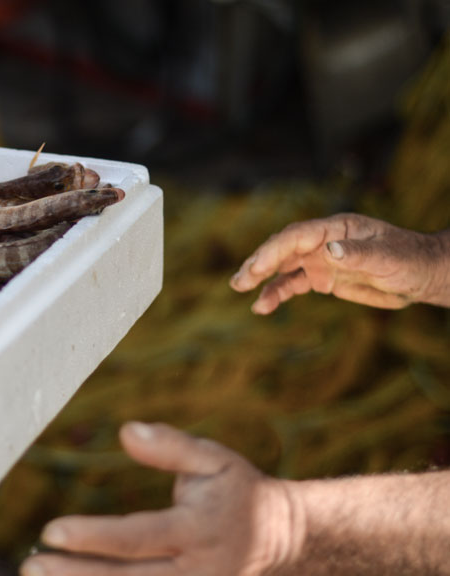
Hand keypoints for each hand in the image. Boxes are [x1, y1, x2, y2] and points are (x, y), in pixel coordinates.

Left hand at [20, 422, 296, 575]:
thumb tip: (124, 431)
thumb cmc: (237, 491)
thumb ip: (170, 446)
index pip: (137, 538)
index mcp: (197, 532)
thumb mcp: (214, 459)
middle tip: (30, 564)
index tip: (51, 531)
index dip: (93, 536)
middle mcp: (194, 573)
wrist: (280, 540)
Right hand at [229, 213, 449, 312]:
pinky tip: (262, 306)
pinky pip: (293, 284)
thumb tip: (327, 251)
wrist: (422, 275)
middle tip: (240, 281)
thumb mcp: (388, 257)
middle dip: (260, 262)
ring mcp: (320, 260)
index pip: (297, 236)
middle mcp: (323, 242)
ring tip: (238, 288)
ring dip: (260, 276)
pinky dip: (276, 293)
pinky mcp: (322, 278)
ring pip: (282, 265)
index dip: (274, 250)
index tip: (258, 268)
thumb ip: (357, 253)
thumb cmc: (410, 259)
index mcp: (336, 229)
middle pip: (283, 248)